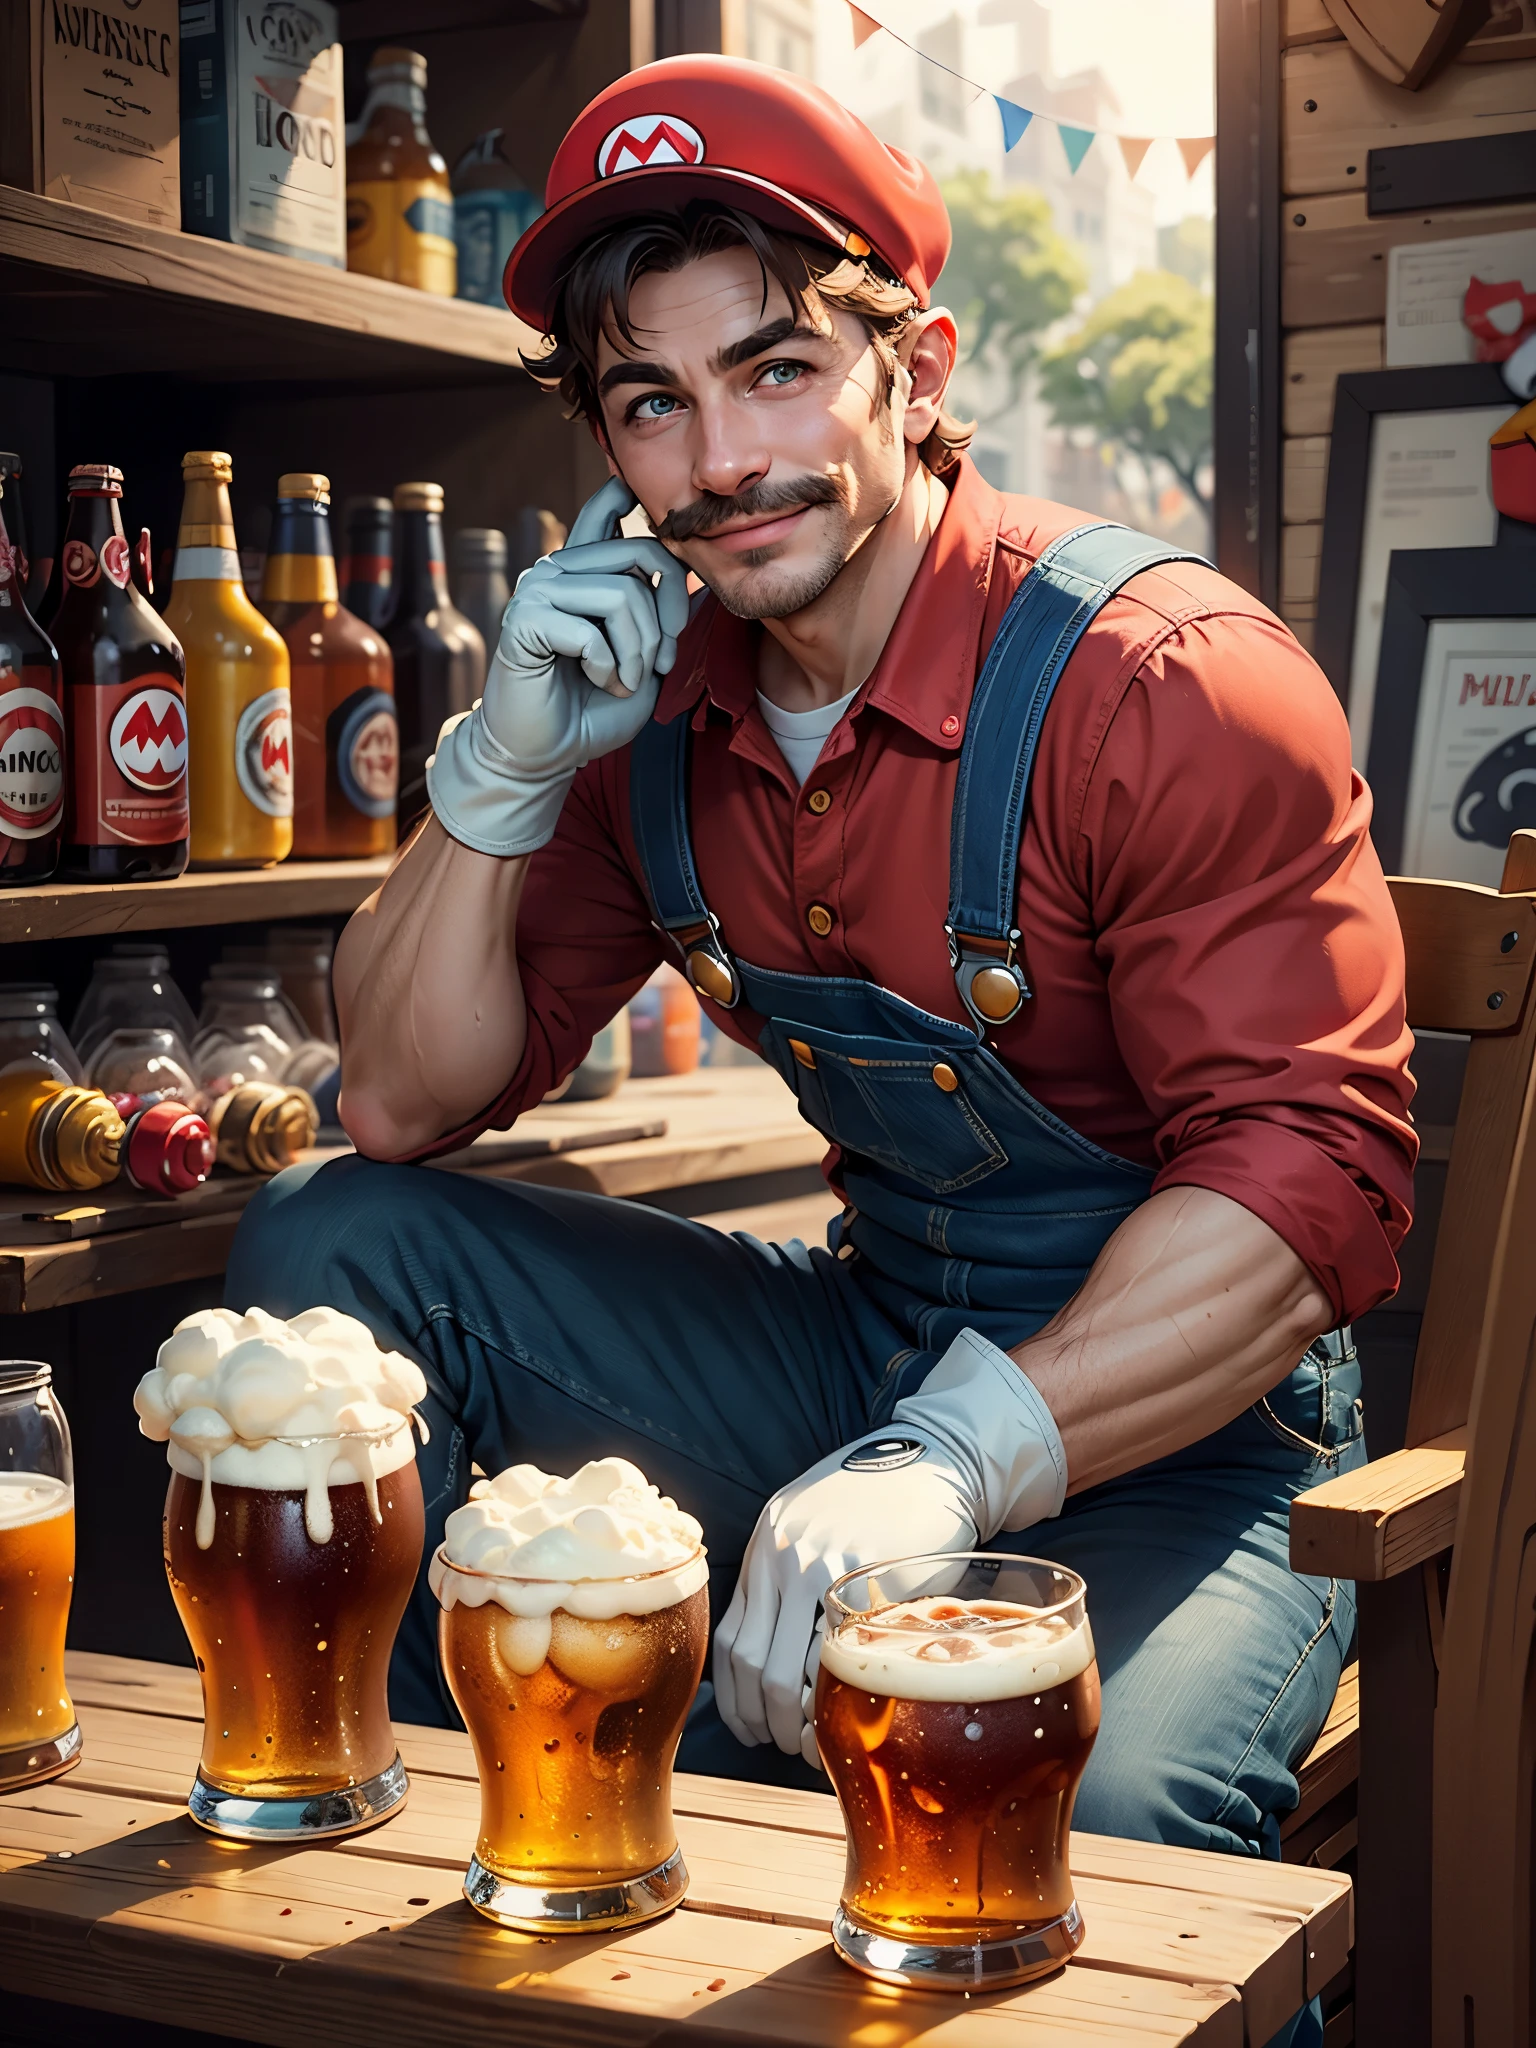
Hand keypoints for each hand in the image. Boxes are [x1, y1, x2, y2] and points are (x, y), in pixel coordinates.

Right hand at [427, 476, 689, 857]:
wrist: (543, 753)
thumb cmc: (590, 709)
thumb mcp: (641, 663)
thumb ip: (658, 622)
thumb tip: (686, 576)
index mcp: (581, 577)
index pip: (602, 518)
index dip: (621, 497)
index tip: (633, 489)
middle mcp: (556, 573)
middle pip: (638, 558)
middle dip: (664, 620)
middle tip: (658, 665)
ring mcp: (536, 592)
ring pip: (622, 595)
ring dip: (638, 650)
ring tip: (623, 679)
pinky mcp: (524, 621)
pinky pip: (590, 629)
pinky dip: (607, 664)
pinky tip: (595, 680)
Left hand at [713, 1433, 977, 1766]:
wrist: (937, 1462)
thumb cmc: (880, 1495)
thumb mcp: (813, 1518)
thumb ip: (785, 1570)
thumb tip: (772, 1641)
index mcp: (765, 1543)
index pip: (729, 1638)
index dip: (734, 1697)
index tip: (748, 1725)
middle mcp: (783, 1556)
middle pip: (751, 1664)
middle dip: (761, 1721)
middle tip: (779, 1744)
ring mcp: (821, 1569)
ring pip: (782, 1671)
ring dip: (793, 1723)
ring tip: (810, 1743)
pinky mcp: (867, 1581)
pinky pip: (832, 1657)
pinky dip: (831, 1699)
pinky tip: (842, 1713)